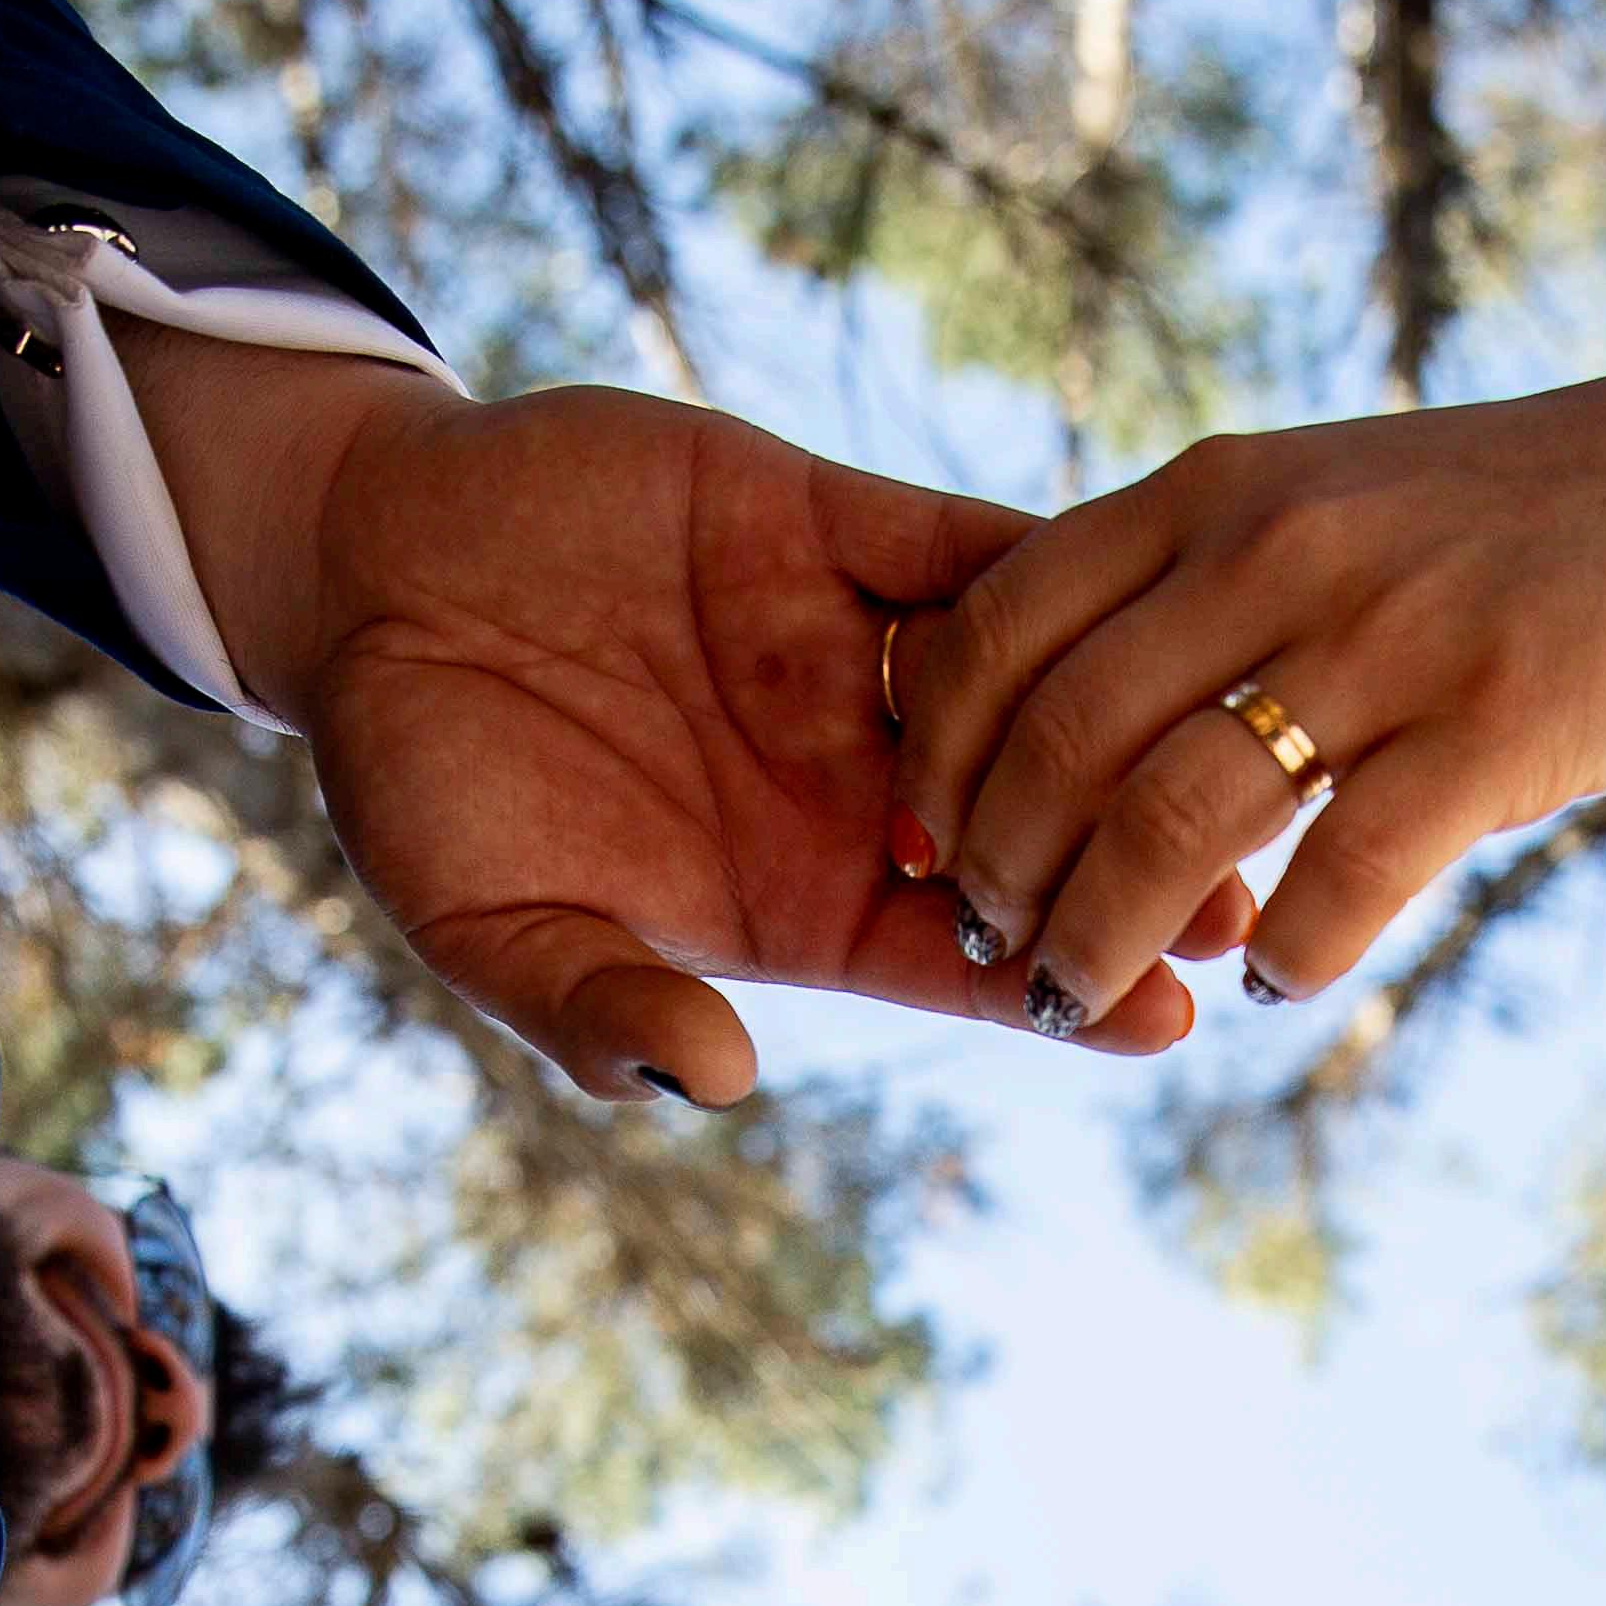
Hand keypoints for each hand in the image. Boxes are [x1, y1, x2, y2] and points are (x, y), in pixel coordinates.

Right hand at [116, 327, 1237, 1096]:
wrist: (366, 572)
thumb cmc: (423, 780)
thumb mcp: (484, 920)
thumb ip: (595, 1005)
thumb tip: (712, 1081)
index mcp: (797, 900)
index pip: (967, 959)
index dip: (1068, 984)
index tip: (1164, 1013)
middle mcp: (852, 784)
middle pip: (1039, 832)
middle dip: (1140, 860)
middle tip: (1239, 892)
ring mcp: (847, 652)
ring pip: (1032, 688)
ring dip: (1124, 712)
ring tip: (1230, 741)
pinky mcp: (823, 523)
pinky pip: (958, 545)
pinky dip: (1037, 564)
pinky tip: (1128, 583)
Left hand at [884, 366, 1605, 1030]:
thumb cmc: (1495, 526)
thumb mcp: (1311, 503)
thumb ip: (1182, 590)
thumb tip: (1037, 734)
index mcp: (1214, 495)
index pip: (999, 628)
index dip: (937, 760)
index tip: (922, 850)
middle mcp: (1281, 551)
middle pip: (1064, 743)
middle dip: (1002, 876)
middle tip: (992, 957)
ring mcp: (1391, 637)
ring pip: (1178, 821)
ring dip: (1105, 938)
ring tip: (1083, 1000)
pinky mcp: (1499, 723)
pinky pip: (1346, 873)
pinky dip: (1288, 952)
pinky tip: (1274, 985)